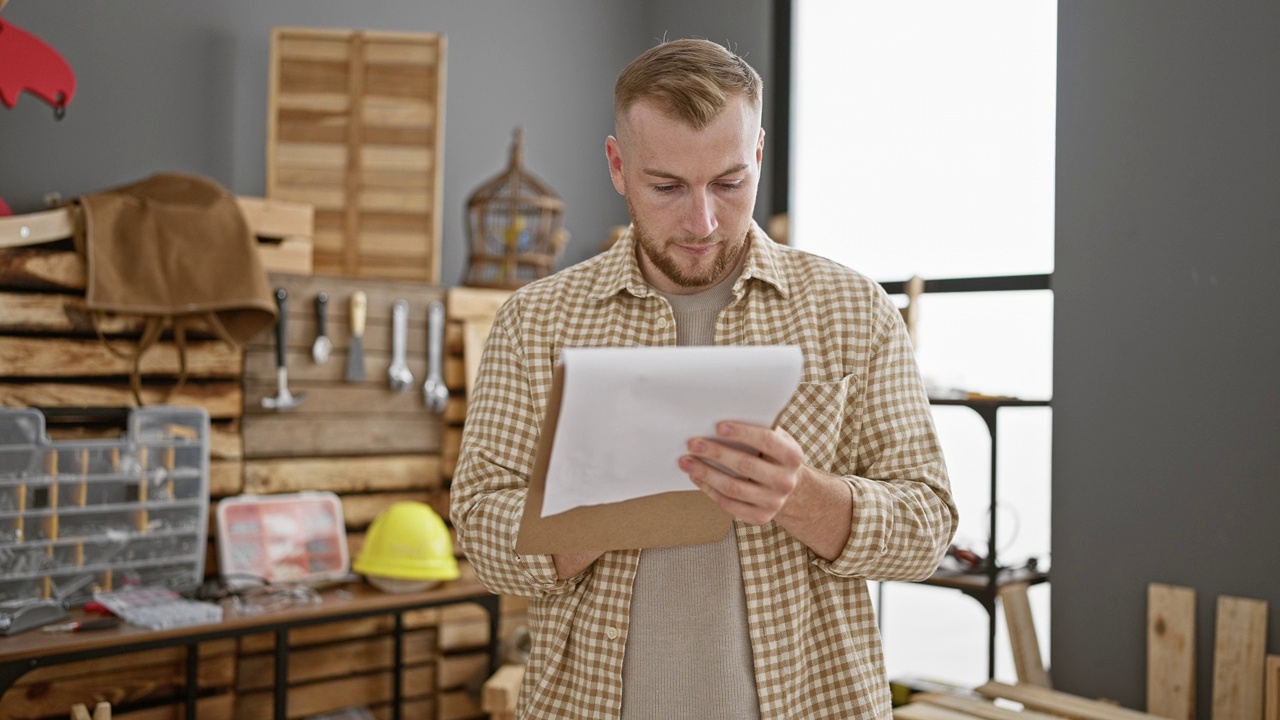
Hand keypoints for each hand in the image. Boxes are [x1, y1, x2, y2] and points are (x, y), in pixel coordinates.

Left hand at [678, 421, 804, 524]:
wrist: (788, 488)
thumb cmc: (774, 456)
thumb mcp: (777, 440)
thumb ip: (758, 429)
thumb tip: (720, 418)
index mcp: (792, 456)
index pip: (766, 440)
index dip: (741, 433)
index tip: (718, 427)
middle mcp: (785, 481)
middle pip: (745, 465)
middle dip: (715, 453)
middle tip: (692, 444)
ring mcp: (774, 502)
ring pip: (733, 487)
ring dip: (706, 473)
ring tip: (687, 461)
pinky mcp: (760, 516)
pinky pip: (729, 504)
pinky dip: (709, 490)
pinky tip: (696, 477)